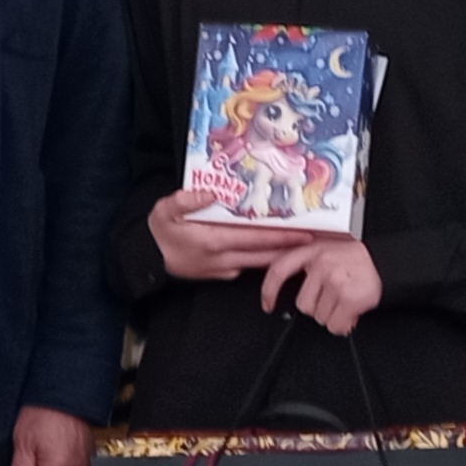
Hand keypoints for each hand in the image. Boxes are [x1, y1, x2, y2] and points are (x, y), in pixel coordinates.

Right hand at [147, 187, 298, 282]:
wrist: (148, 259)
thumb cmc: (159, 233)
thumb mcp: (165, 210)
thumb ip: (186, 199)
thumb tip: (210, 191)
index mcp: (214, 241)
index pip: (256, 240)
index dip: (282, 237)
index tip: (305, 233)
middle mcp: (223, 258)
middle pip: (266, 254)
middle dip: (292, 248)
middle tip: (317, 240)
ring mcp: (224, 268)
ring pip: (260, 262)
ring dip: (282, 254)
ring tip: (304, 243)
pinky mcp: (222, 273)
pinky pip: (249, 265)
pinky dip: (265, 257)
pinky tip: (276, 248)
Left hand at [259, 236, 382, 333]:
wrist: (388, 263)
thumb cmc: (358, 260)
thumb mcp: (327, 251)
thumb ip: (306, 265)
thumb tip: (282, 287)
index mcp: (312, 250)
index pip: (278, 270)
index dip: (269, 291)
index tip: (268, 305)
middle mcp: (321, 263)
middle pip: (303, 305)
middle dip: (318, 307)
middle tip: (334, 298)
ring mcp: (335, 280)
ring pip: (319, 317)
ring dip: (332, 315)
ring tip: (345, 301)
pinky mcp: (349, 297)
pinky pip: (336, 325)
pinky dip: (344, 324)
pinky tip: (351, 312)